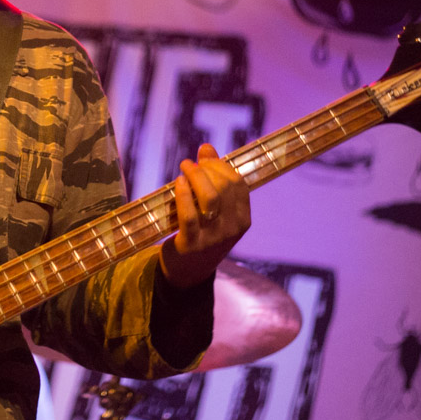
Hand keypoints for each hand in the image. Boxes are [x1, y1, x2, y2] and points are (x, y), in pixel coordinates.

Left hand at [159, 143, 250, 288]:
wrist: (187, 272)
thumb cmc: (201, 232)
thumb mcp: (212, 209)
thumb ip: (213, 179)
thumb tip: (206, 147)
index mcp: (242, 219)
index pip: (238, 183)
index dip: (220, 166)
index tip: (203, 159)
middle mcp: (232, 228)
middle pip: (224, 187)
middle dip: (206, 169)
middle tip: (189, 164)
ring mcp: (213, 238)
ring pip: (210, 198)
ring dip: (195, 177)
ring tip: (183, 168)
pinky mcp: (192, 245)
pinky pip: (190, 215)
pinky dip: (183, 195)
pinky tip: (178, 183)